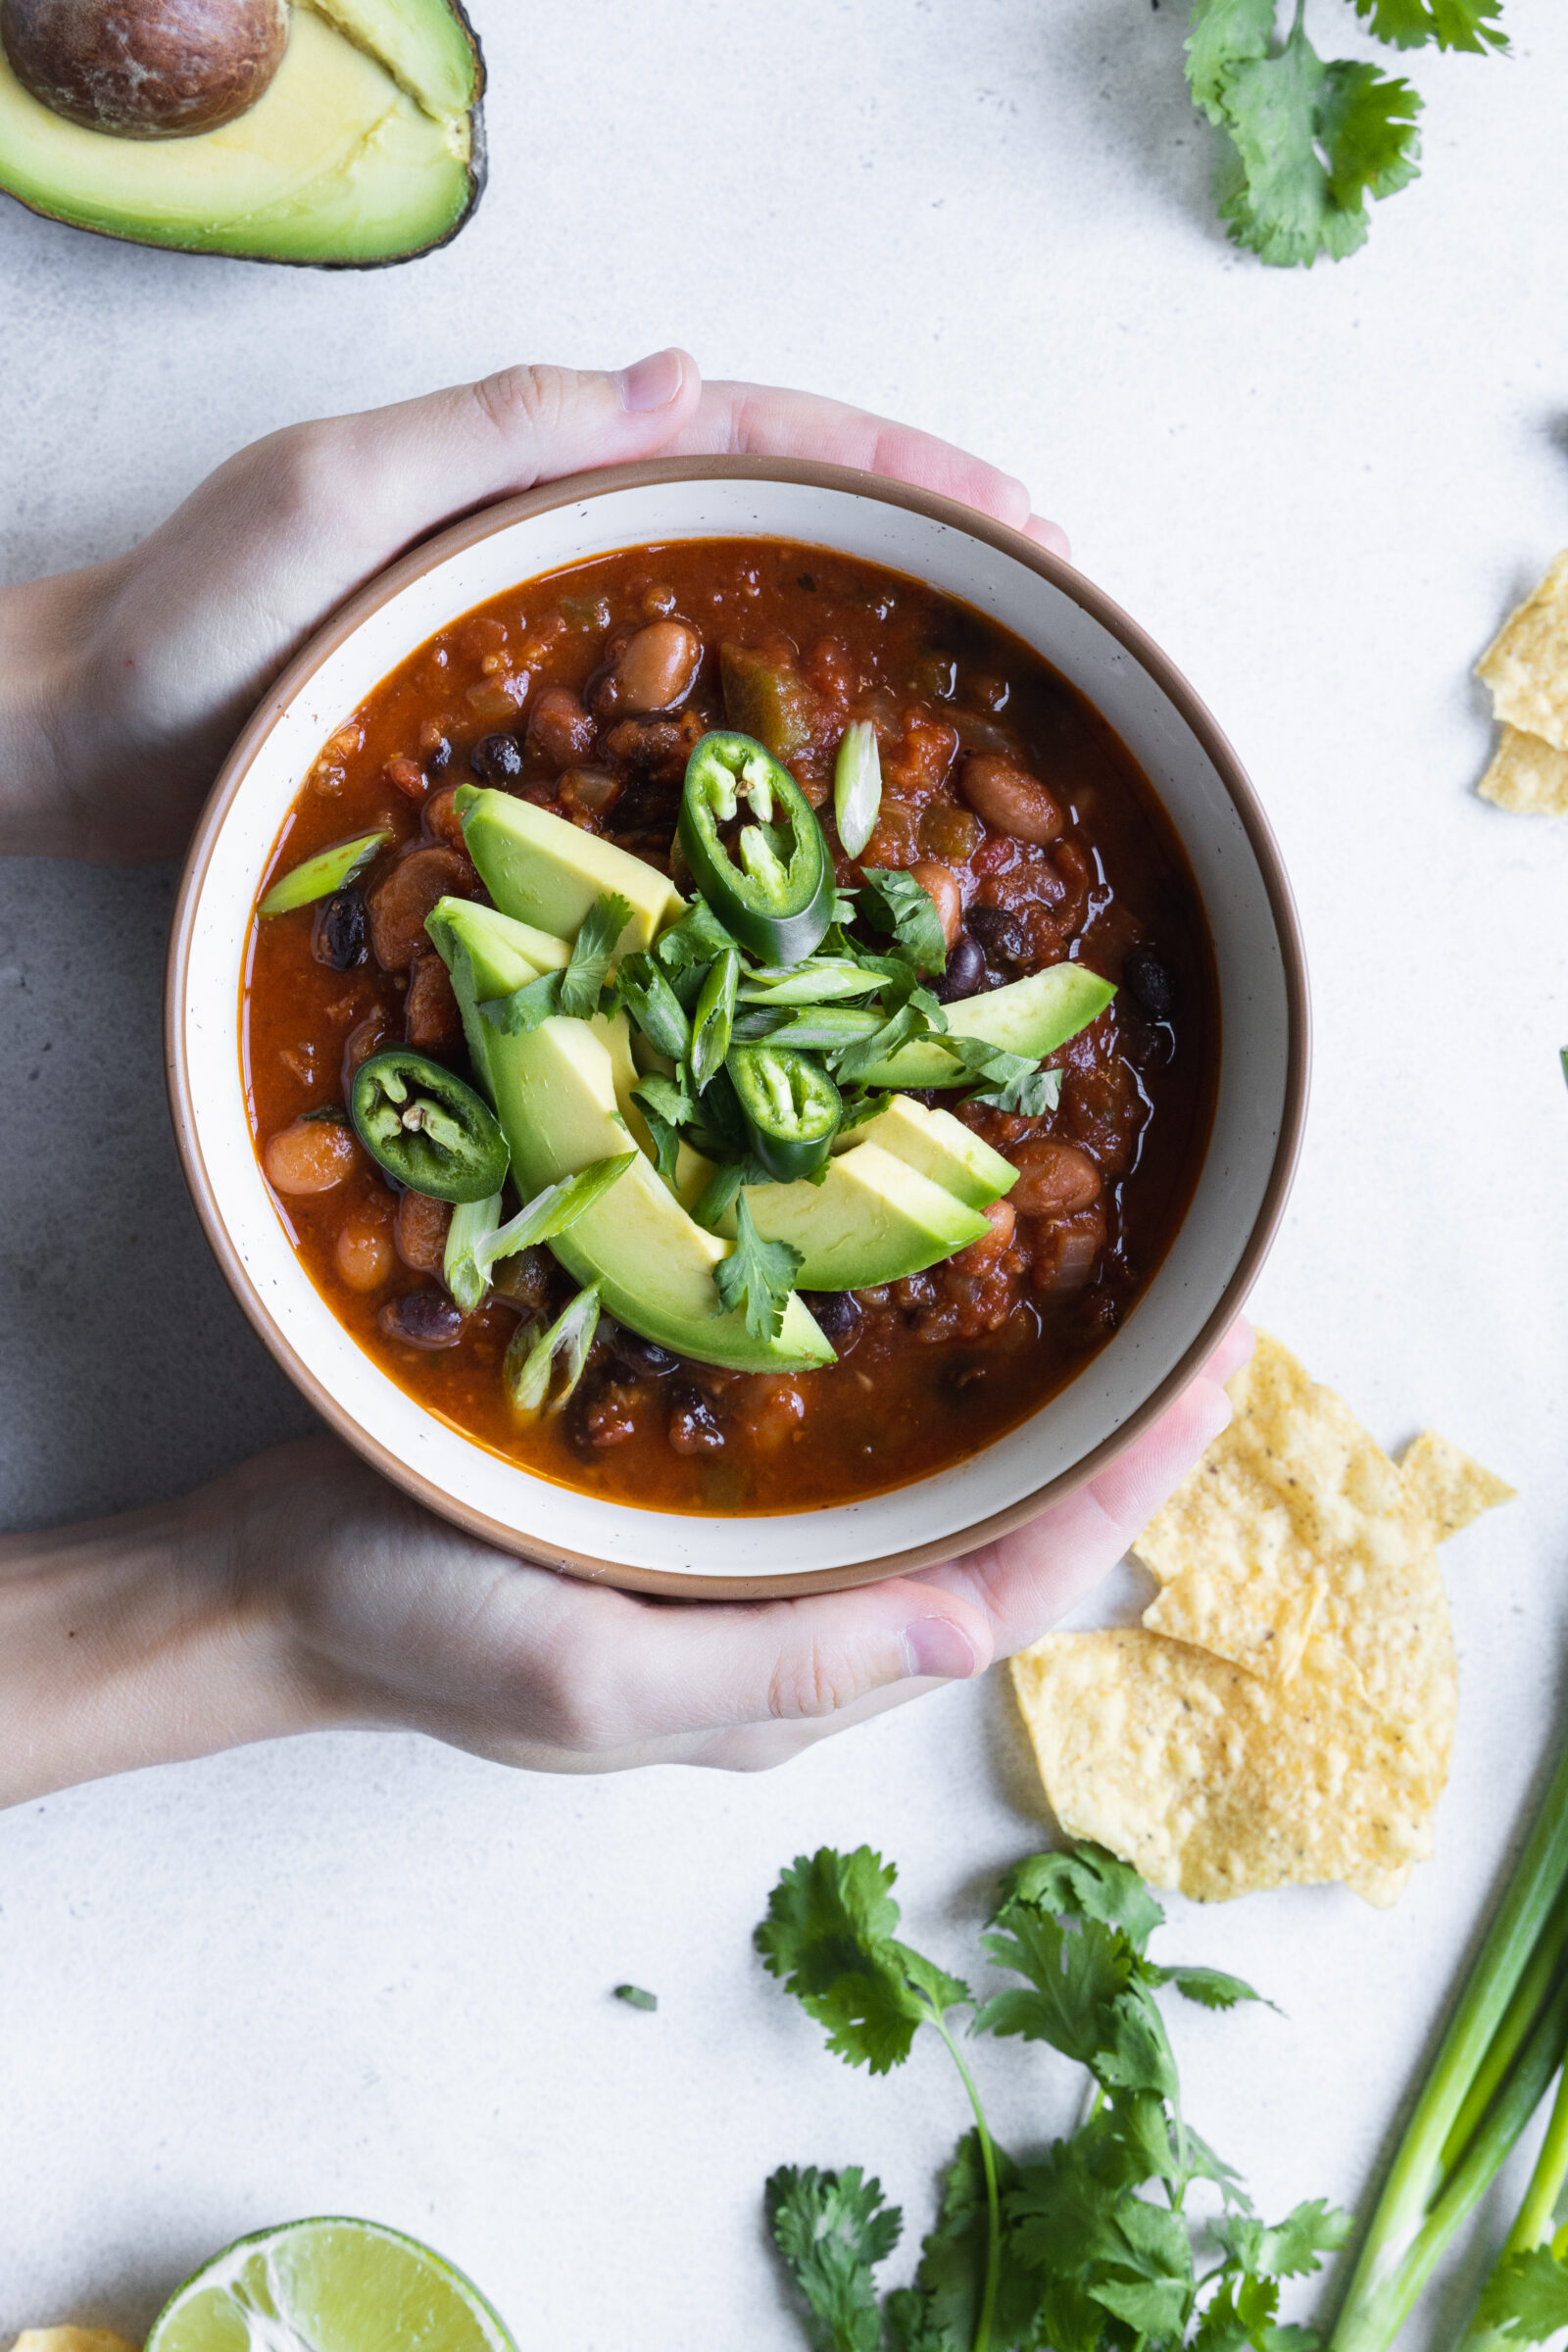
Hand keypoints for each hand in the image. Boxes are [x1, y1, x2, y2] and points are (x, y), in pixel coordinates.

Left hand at [0, 348, 1066, 862]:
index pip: (761, 441)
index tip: (1029, 523)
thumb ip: (497, 428)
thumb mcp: (332, 489)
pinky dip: (765, 785)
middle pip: (783, 532)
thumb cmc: (189, 613)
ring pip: (745, 644)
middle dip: (928, 558)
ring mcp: (552, 657)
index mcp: (542, 471)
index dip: (903, 472)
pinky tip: (827, 836)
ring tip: (990, 719)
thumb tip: (689, 371)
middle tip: (1058, 613)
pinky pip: (675, 761)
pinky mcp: (527, 758)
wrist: (89, 747)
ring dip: (867, 668)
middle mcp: (566, 553)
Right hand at [0, 1323, 1247, 1804]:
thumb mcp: (587, 1674)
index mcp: (795, 1679)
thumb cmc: (414, 1629)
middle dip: (1113, 1441)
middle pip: (1003, 1536)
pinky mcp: (696, 1500)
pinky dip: (925, 1378)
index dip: (1128, 1490)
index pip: (1013, 1590)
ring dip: (1036, 1404)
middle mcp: (798, 1624)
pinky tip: (943, 1294)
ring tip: (1119, 1302)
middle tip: (1207, 1319)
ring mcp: (750, 1561)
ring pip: (938, 1486)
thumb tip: (977, 1632)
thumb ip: (779, 1666)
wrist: (275, 1584)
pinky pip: (850, 1442)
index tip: (1220, 1376)